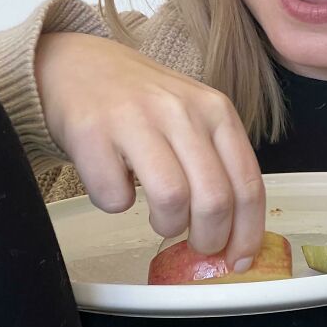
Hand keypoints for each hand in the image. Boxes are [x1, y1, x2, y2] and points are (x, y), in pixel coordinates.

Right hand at [35, 32, 264, 269]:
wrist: (79, 66)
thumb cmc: (142, 101)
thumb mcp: (193, 116)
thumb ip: (217, 162)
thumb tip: (237, 234)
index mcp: (215, 110)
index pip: (247, 182)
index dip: (247, 232)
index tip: (239, 261)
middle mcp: (181, 111)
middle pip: (214, 198)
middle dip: (209, 239)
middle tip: (196, 245)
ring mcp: (136, 119)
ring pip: (171, 199)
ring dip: (166, 225)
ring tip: (159, 216)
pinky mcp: (93, 132)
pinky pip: (115, 197)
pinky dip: (116, 204)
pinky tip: (117, 184)